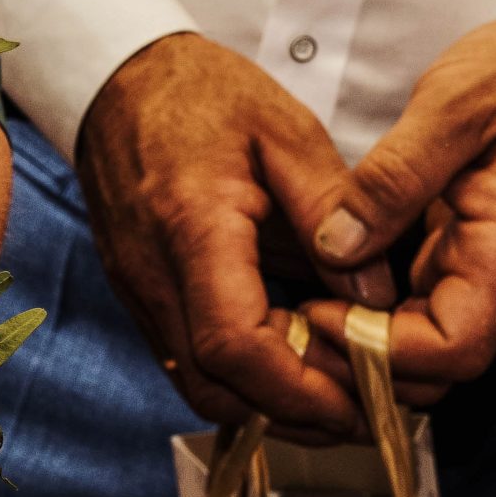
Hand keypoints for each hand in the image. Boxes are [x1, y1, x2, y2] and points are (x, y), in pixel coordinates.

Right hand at [77, 34, 361, 432]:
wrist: (119, 83)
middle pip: (212, 385)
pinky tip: (293, 351)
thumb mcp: (286, 132)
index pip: (232, 343)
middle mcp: (154, 275)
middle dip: (292, 413)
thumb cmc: (201, 96)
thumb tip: (376, 294)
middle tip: (363, 408)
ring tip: (337, 385)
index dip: (299, 387)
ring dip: (269, 400)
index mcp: (192, 229)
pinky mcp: (141, 295)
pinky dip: (245, 373)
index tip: (360, 399)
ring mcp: (139, 291)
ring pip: (198, 383)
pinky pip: (189, 358)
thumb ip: (335, 210)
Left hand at [300, 6, 495, 400]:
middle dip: (359, 365)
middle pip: (431, 364)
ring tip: (289, 317)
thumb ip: (395, 177)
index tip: (321, 314)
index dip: (384, 352)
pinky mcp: (449, 249)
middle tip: (287, 330)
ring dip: (354, 345)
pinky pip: (407, 304)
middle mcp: (491, 270)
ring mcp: (469, 263)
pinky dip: (361, 312)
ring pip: (415, 342)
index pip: (456, 347)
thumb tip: (338, 245)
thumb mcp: (453, 105)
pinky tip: (311, 293)